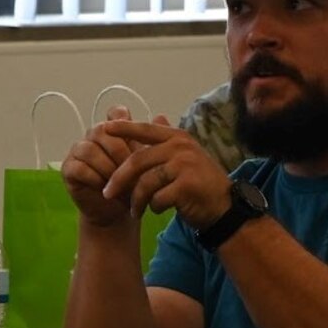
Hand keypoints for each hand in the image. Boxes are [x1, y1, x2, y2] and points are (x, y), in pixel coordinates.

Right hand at [61, 106, 146, 228]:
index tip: (137, 140)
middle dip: (121, 152)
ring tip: (119, 183)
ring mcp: (78, 151)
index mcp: (113, 129)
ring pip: (90, 149)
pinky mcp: (69, 169)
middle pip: (103, 131)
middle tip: (133, 172)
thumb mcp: (147, 164)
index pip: (116, 112)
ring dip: (107, 168)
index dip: (125, 122)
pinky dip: (94, 178)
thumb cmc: (133, 185)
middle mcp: (93, 135)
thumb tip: (161, 116)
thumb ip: (153, 140)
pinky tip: (105, 189)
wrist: (117, 213)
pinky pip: (79, 168)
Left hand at [100, 119, 233, 228]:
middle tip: (107, 193)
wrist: (224, 207)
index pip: (145, 129)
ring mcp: (185, 166)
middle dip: (119, 179)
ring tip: (136, 211)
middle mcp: (181, 147)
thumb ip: (168, 140)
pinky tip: (158, 211)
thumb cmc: (200, 183)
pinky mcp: (186, 186)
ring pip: (145, 183)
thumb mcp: (185, 156)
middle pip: (138, 160)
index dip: (124, 128)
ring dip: (137, 200)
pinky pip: (157, 198)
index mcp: (178, 138)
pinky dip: (154, 208)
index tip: (104, 129)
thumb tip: (156, 115)